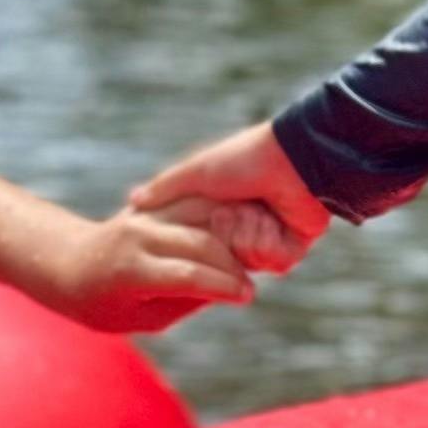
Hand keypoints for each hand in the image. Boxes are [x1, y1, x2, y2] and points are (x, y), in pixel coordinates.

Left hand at [41, 203, 254, 337]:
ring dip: (229, 238)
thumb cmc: (102, 305)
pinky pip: (192, 207)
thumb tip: (225, 291)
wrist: (68, 263)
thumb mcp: (141, 319)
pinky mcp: (150, 205)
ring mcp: (143, 215)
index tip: (246, 297)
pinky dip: (217, 221)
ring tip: (248, 262)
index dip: (222, 287)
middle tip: (249, 285)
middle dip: (232, 265)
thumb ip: (183, 304)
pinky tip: (236, 236)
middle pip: (200, 243)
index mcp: (129, 272)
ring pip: (201, 219)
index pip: (187, 276)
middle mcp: (136, 237)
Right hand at [126, 120, 328, 276]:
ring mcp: (265, 239)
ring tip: (259, 210)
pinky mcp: (288, 250)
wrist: (294, 162)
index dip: (195, 237)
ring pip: (243, 266)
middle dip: (225, 234)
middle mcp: (242, 227)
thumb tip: (133, 202)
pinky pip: (271, 264)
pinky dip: (270, 244)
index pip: (198, 241)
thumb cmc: (244, 161)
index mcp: (222, 209)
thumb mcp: (196, 172)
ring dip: (248, 237)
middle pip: (219, 258)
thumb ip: (166, 189)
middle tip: (236, 208)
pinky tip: (276, 221)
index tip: (198, 221)